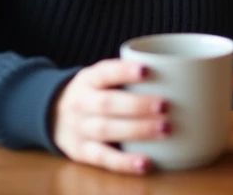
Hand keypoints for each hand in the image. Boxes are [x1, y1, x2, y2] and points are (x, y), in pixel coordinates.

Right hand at [51, 60, 170, 174]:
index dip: (124, 71)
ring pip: (106, 129)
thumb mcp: (102, 78)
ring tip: (165, 130)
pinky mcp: (80, 152)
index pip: (105, 72)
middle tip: (166, 106)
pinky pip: (103, 158)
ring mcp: (78, 128)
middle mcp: (80, 103)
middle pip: (107, 104)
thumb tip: (181, 75)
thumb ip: (128, 77)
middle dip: (137, 105)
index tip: (147, 70)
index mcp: (88, 79)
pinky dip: (125, 162)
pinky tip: (146, 162)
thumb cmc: (94, 93)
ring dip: (137, 131)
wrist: (52, 115)